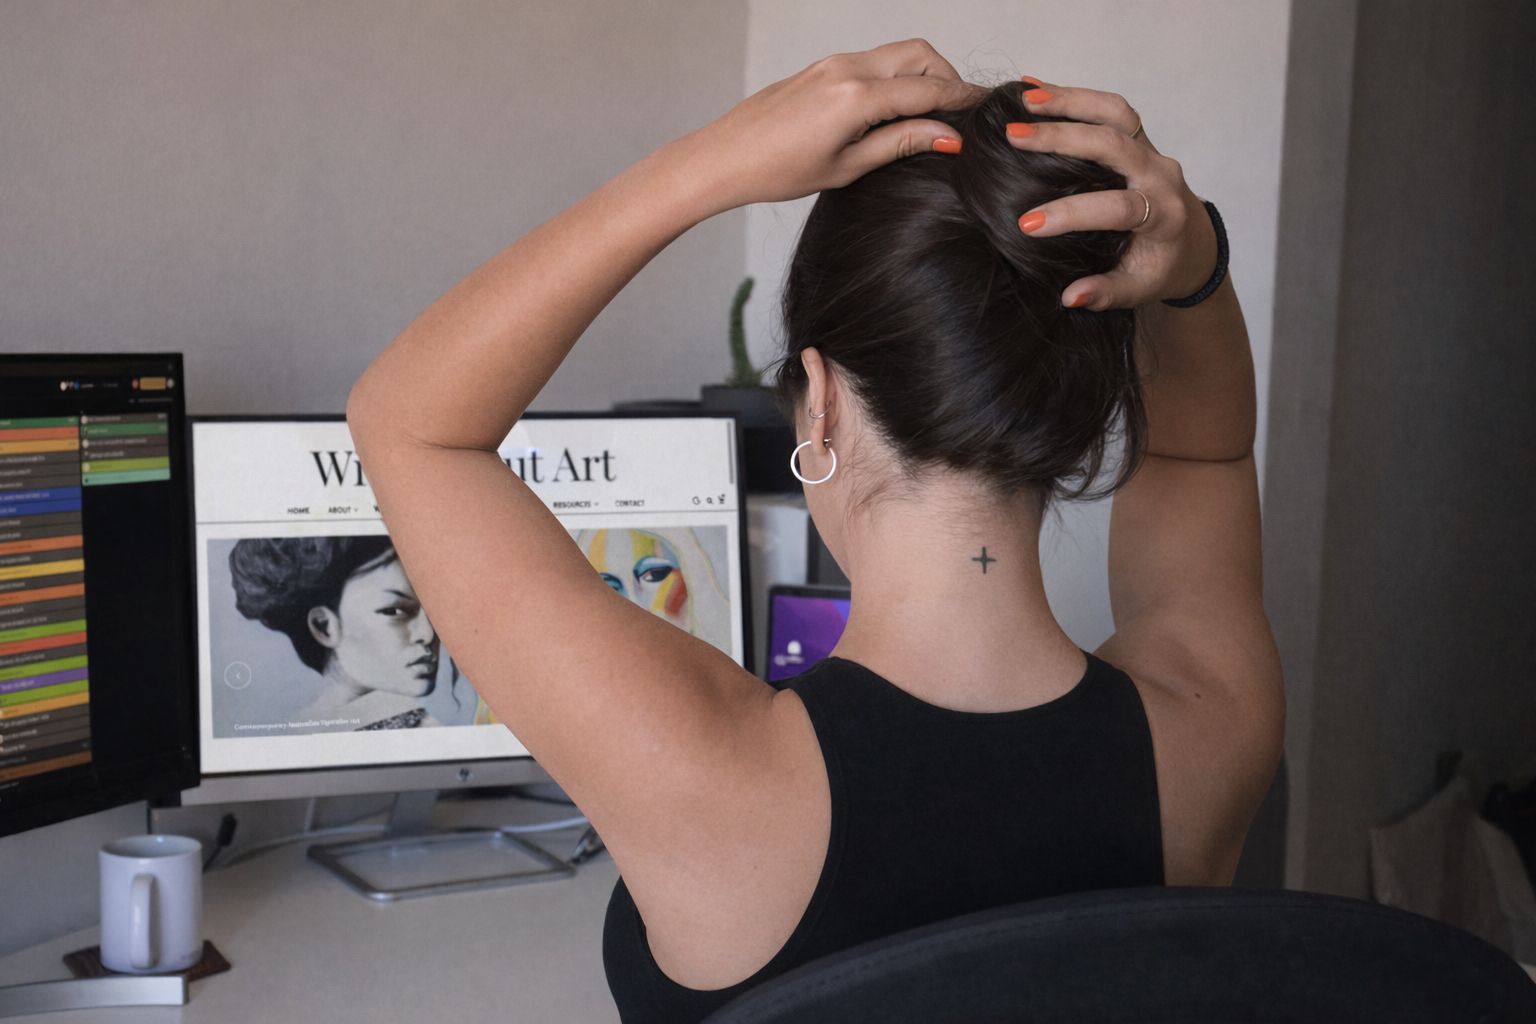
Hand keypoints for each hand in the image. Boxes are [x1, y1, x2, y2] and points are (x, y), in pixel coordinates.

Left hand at [683, 40, 987, 212]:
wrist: (724, 158)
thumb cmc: (776, 171)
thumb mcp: (847, 167)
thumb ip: (900, 144)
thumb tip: (947, 136)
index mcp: (856, 97)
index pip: (929, 90)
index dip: (963, 100)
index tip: (988, 110)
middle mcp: (847, 69)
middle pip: (921, 56)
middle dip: (948, 79)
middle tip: (960, 113)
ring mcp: (833, 63)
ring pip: (898, 54)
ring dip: (923, 76)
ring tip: (931, 114)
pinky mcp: (822, 67)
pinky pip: (874, 61)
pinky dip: (897, 77)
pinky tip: (897, 109)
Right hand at [1005, 80, 1216, 309]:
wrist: (1193, 241)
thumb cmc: (1162, 267)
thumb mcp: (1138, 290)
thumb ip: (1106, 293)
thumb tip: (1069, 297)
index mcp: (1163, 215)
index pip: (1118, 207)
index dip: (1072, 213)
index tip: (1025, 224)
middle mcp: (1161, 174)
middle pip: (1115, 144)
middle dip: (1063, 138)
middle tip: (1014, 137)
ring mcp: (1151, 150)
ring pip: (1115, 113)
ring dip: (1070, 101)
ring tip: (1025, 99)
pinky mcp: (1139, 137)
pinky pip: (1110, 109)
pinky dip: (1075, 97)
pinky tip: (1037, 90)